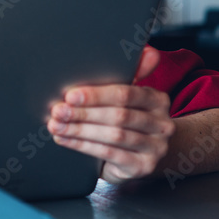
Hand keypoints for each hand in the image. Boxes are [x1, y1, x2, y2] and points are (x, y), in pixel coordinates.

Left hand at [47, 46, 174, 182]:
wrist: (144, 154)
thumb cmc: (129, 119)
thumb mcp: (129, 96)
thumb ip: (133, 73)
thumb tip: (147, 51)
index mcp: (158, 99)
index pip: (126, 94)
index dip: (96, 95)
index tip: (70, 95)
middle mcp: (162, 123)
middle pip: (119, 116)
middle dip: (83, 113)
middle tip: (58, 111)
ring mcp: (156, 147)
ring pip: (114, 136)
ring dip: (80, 131)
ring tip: (57, 126)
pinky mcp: (144, 167)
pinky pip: (110, 154)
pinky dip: (83, 146)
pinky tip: (65, 141)